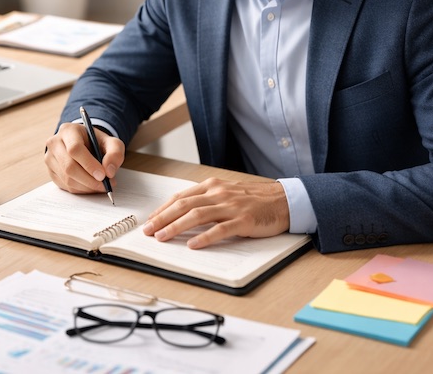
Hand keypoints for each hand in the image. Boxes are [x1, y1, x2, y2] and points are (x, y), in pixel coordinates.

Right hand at [45, 122, 124, 193]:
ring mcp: (50, 158)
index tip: (103, 175)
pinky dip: (81, 190)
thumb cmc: (97, 143)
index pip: (75, 149)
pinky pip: (65, 186)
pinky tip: (91, 186)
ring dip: (87, 186)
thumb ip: (115, 153)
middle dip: (89, 180)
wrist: (85, 145)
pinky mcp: (51, 172)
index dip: (89, 164)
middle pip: (69, 166)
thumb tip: (109, 171)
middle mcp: (55, 143)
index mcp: (68, 131)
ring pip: (67, 179)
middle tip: (105, 185)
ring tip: (101, 185)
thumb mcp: (111, 143)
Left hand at [142, 178, 289, 247]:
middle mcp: (218, 194)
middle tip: (148, 230)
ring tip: (162, 237)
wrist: (284, 200)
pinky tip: (193, 245)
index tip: (150, 220)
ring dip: (176, 226)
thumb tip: (182, 213)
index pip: (180, 197)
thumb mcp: (227, 193)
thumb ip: (207, 200)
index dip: (162, 209)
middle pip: (183, 205)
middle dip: (162, 218)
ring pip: (197, 215)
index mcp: (212, 186)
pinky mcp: (243, 220)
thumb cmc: (255, 199)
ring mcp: (231, 206)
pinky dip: (205, 237)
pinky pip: (220, 229)